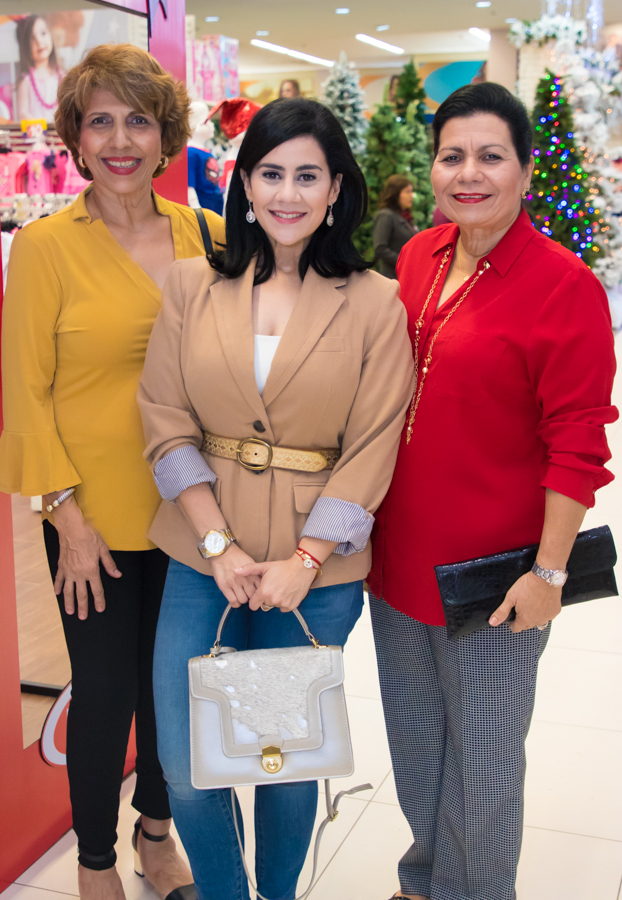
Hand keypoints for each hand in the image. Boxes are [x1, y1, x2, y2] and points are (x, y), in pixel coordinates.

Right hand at [52, 499, 120, 618]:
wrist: (71, 527)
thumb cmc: (88, 536)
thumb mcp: (103, 549)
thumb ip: (109, 564)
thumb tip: (117, 575)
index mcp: (91, 570)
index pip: (97, 590)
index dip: (99, 601)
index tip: (100, 609)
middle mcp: (79, 574)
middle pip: (82, 594)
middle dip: (83, 607)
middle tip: (83, 617)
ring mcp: (68, 571)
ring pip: (68, 590)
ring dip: (69, 602)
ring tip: (70, 612)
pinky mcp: (61, 566)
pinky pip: (58, 579)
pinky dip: (57, 587)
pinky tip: (57, 593)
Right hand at [210, 543, 260, 607]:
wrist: (222, 552)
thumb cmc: (236, 557)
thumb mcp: (250, 563)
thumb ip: (255, 574)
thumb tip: (262, 585)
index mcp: (253, 574)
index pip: (261, 589)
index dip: (260, 593)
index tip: (258, 593)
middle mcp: (245, 579)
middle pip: (253, 597)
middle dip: (252, 598)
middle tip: (249, 595)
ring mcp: (234, 583)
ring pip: (243, 600)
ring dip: (243, 600)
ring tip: (241, 596)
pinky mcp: (224, 586)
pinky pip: (233, 601)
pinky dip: (235, 603)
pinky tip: (235, 599)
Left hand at [235, 555, 316, 612]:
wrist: (301, 568)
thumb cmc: (282, 567)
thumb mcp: (265, 566)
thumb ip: (249, 570)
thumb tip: (235, 571)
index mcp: (264, 592)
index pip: (252, 605)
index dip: (254, 599)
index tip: (259, 594)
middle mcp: (272, 600)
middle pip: (264, 604)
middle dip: (266, 598)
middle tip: (273, 587)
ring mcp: (283, 604)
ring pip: (274, 605)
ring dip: (276, 600)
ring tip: (281, 588)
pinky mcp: (292, 606)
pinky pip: (284, 608)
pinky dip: (285, 602)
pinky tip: (287, 592)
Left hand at [489, 571, 561, 633]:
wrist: (545, 577)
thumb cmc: (527, 586)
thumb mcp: (510, 597)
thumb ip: (502, 611)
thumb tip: (492, 623)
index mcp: (525, 619)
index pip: (516, 628)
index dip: (512, 623)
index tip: (511, 617)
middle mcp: (537, 621)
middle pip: (527, 625)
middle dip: (522, 620)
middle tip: (520, 608)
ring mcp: (548, 617)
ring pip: (539, 621)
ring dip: (534, 617)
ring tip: (531, 605)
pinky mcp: (555, 611)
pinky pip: (548, 615)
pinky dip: (544, 612)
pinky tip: (541, 603)